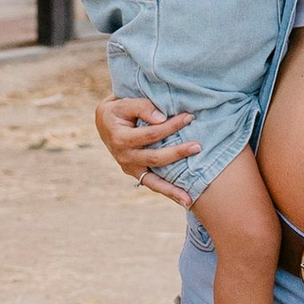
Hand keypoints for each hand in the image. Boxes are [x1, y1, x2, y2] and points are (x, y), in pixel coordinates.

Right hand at [94, 92, 200, 207]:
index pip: (151, 133)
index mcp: (120, 138)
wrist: (105, 123)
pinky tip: (185, 200)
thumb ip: (142, 107)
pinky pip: (153, 185)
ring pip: (154, 180)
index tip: (189, 117)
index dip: (171, 126)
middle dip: (178, 153)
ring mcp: (130, 168)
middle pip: (155, 158)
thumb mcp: (123, 102)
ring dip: (173, 187)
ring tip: (191, 196)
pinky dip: (169, 193)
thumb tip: (162, 117)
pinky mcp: (136, 174)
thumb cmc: (117, 110)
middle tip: (198, 146)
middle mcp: (124, 157)